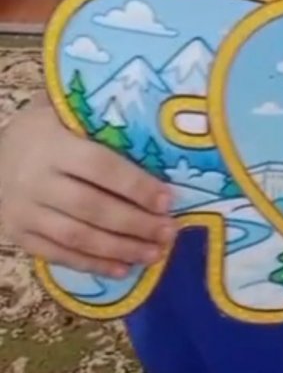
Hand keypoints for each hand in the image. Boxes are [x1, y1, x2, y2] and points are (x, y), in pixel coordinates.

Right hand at [0, 96, 176, 278]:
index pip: (101, 167)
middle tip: (169, 232)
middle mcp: (37, 179)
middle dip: (135, 224)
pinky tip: (122, 269)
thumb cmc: (43, 127)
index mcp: (54, 143)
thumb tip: (156, 122)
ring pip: (77, 237)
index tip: (168, 199)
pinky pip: (58, 255)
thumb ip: (100, 116)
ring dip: (120, 249)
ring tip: (154, 254)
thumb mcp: (63, 110)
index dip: (136, 185)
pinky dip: (92, 265)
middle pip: (92, 208)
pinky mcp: (17, 235)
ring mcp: (24, 211)